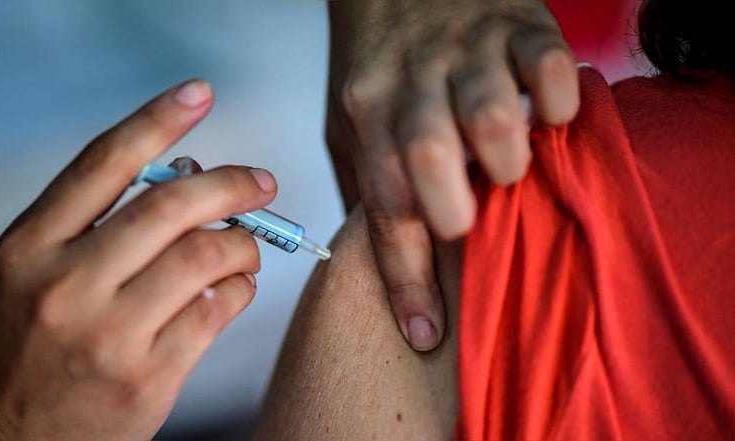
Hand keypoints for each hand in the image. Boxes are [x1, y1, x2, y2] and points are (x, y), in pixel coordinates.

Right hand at [0, 80, 276, 440]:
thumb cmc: (23, 340)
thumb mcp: (31, 268)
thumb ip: (94, 220)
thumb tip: (188, 173)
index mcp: (30, 245)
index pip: (103, 162)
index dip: (158, 119)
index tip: (199, 93)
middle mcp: (66, 284)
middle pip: (170, 205)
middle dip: (230, 183)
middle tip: (260, 182)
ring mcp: (107, 335)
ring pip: (204, 257)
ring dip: (242, 242)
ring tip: (245, 246)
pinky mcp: (146, 380)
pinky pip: (216, 312)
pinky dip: (238, 289)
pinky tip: (232, 288)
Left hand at [326, 0, 578, 349]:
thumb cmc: (380, 64)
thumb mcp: (350, 120)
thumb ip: (368, 181)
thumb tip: (384, 261)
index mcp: (369, 110)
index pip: (382, 202)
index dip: (403, 277)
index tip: (424, 333)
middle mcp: (413, 80)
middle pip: (428, 155)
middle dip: (453, 211)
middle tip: (466, 225)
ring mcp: (467, 50)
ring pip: (488, 115)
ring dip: (506, 161)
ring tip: (506, 171)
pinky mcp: (522, 24)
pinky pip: (548, 67)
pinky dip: (556, 103)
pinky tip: (547, 118)